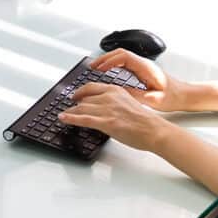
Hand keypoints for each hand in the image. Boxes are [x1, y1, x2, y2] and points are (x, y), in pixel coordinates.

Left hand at [59, 83, 173, 151]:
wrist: (153, 130)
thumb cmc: (144, 120)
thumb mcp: (128, 103)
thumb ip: (114, 102)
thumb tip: (103, 106)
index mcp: (115, 90)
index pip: (91, 87)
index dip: (80, 91)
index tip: (75, 95)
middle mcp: (109, 97)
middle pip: (84, 99)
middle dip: (75, 105)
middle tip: (69, 109)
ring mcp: (107, 109)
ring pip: (81, 108)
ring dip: (70, 112)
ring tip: (63, 115)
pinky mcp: (106, 122)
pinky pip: (83, 119)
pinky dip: (70, 118)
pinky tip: (63, 118)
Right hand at [90, 49, 190, 111]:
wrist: (185, 95)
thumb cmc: (174, 97)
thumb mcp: (153, 100)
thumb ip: (136, 95)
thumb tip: (119, 92)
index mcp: (146, 68)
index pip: (124, 56)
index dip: (109, 61)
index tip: (98, 68)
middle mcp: (144, 64)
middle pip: (120, 54)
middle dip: (104, 58)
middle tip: (92, 67)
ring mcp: (143, 66)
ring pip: (122, 57)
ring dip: (108, 61)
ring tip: (96, 68)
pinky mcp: (143, 71)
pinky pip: (125, 63)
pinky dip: (114, 65)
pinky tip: (108, 72)